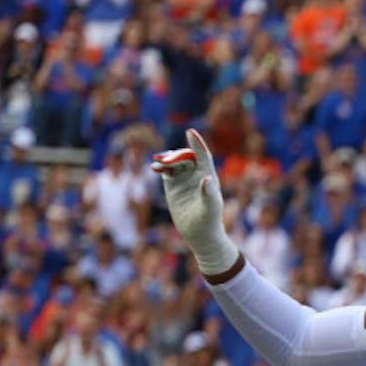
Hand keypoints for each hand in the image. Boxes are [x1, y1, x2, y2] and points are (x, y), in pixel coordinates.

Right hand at [151, 129, 239, 275]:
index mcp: (209, 176)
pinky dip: (160, 166)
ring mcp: (184, 179)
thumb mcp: (210, 208)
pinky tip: (155, 167)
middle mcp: (197, 174)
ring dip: (166, 160)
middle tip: (166, 162)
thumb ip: (209, 193)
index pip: (203, 155)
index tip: (190, 131)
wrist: (199, 234)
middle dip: (175, 156)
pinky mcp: (173, 185)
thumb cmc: (209, 221)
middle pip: (185, 157)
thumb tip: (207, 179)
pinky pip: (166, 170)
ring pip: (174, 162)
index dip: (197, 143)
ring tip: (158, 164)